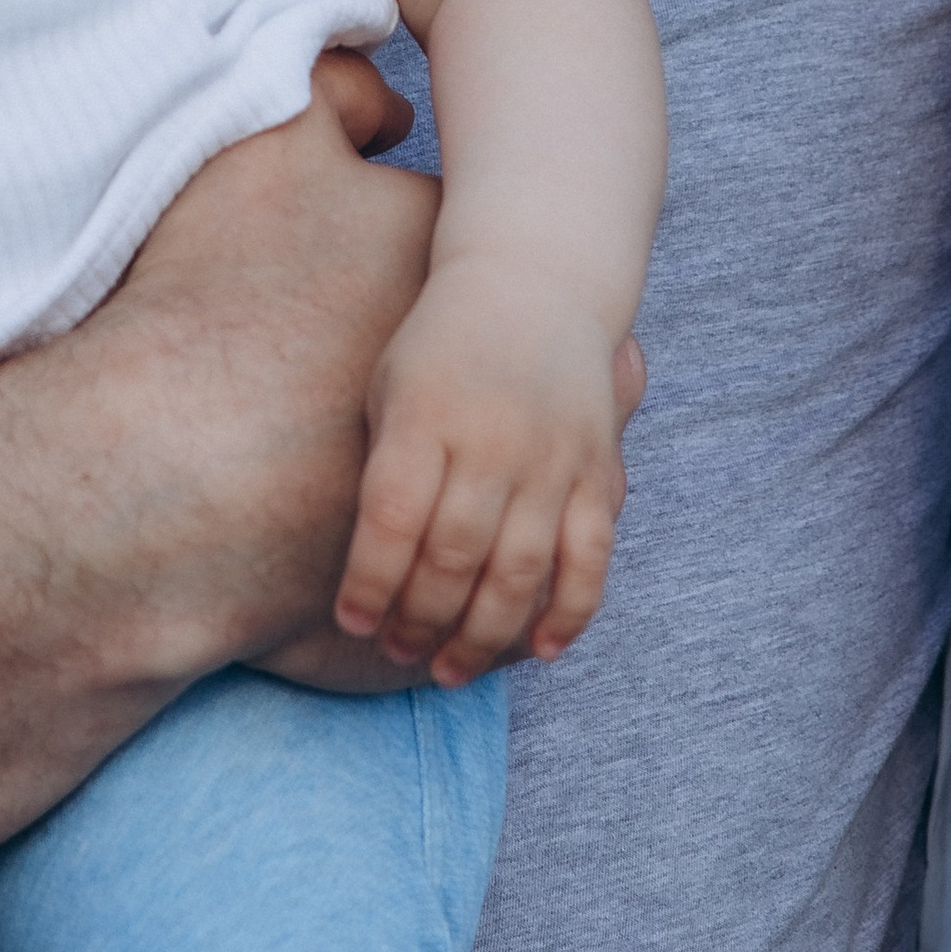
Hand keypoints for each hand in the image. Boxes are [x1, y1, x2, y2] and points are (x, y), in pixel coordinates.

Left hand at [334, 257, 630, 687]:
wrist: (535, 280)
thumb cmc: (441, 345)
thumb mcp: (389, 386)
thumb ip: (383, 471)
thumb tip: (370, 574)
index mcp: (425, 415)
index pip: (391, 519)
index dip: (369, 584)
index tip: (353, 622)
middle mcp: (491, 440)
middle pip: (452, 558)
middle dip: (419, 621)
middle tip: (397, 652)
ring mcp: (552, 458)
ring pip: (519, 574)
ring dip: (482, 637)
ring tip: (450, 671)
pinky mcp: (598, 471)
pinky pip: (590, 559)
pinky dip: (569, 614)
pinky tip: (540, 650)